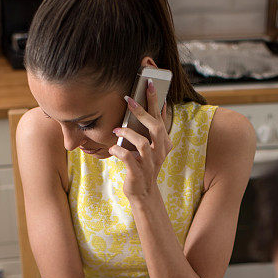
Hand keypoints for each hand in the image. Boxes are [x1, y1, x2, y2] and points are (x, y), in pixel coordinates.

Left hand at [108, 79, 172, 201]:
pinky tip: (113, 148)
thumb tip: (159, 106)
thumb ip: (154, 130)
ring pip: (142, 143)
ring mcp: (149, 164)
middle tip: (128, 99)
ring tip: (117, 130)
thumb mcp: (152, 147)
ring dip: (128, 133)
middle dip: (142, 111)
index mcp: (164, 144)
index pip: (161, 119)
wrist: (143, 194)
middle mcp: (159, 153)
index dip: (156, 101)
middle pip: (155, 128)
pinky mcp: (138, 173)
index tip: (149, 83)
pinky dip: (119, 151)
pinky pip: (128, 159)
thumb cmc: (144, 167)